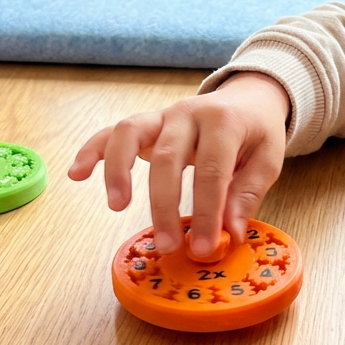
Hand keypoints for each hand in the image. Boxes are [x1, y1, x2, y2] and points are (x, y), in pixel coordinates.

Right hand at [68, 72, 289, 255]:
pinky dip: (91, 150)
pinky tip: (76, 174)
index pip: (211, 171)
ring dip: (118, 170)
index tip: (205, 247)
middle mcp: (188, 113)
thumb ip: (246, 194)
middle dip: (164, 205)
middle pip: (168, 157)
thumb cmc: (256, 133)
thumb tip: (230, 232)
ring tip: (116, 206)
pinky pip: (111, 132)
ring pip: (130, 133)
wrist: (248, 97)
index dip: (207, 212)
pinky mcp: (146, 123)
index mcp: (224, 122)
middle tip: (167, 244)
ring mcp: (163, 115)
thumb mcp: (268, 160)